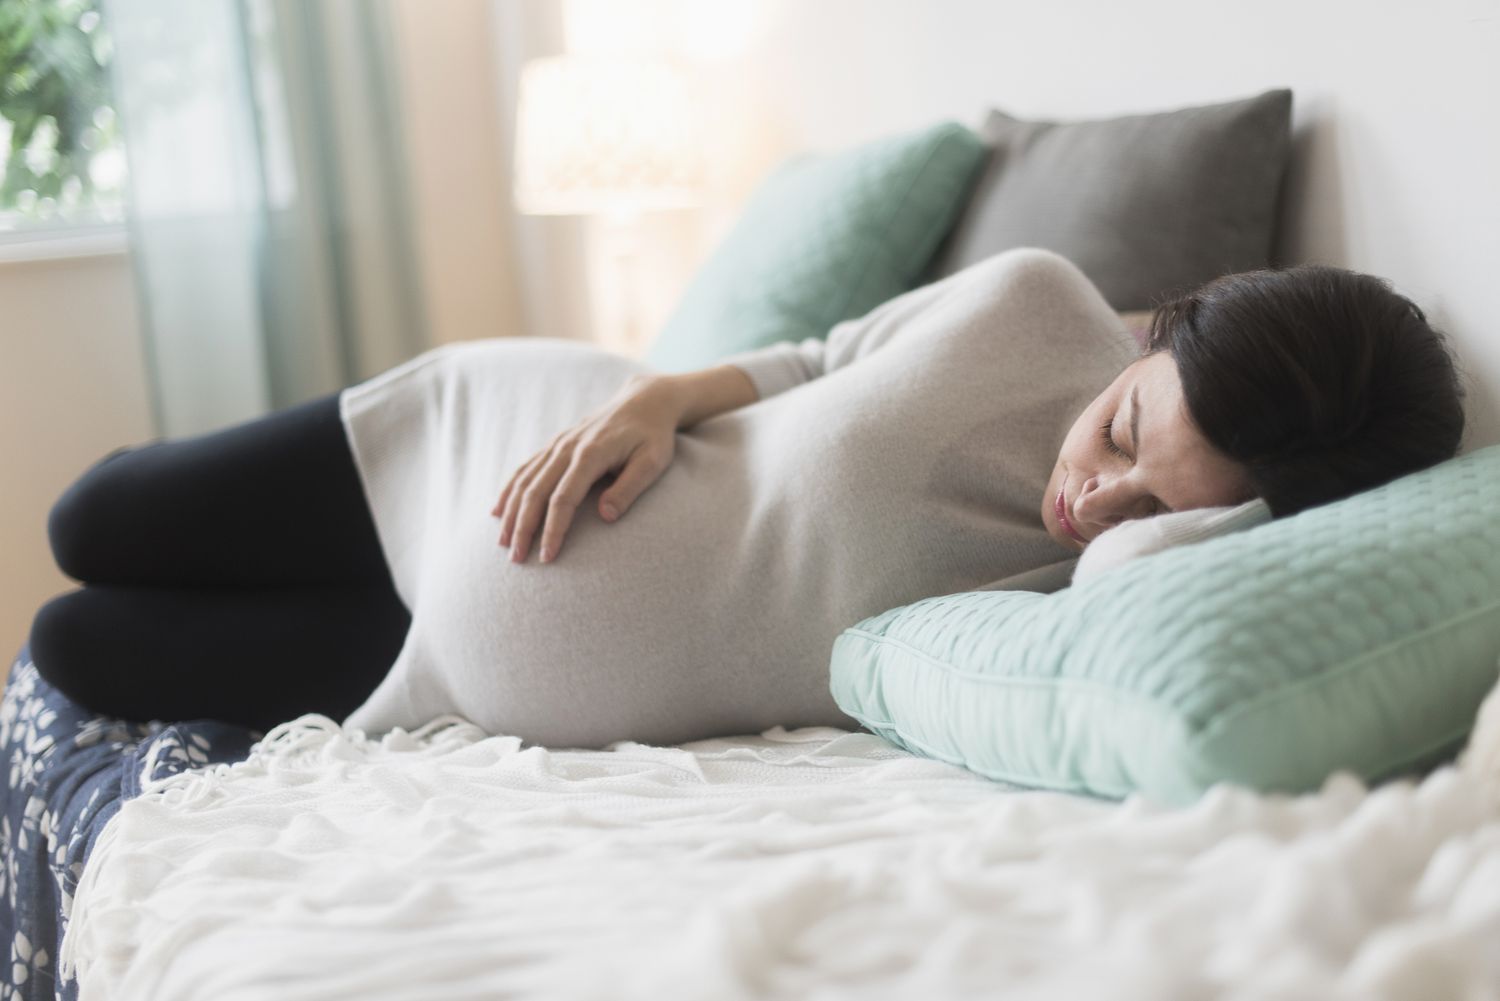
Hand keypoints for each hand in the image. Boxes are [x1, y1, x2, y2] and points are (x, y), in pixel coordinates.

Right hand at [493, 374, 682, 563]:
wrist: (644, 402)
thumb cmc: (652, 437)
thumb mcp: (652, 462)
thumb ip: (629, 488)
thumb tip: (605, 516)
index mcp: (591, 454)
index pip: (564, 498)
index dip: (553, 529)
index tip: (547, 556)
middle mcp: (568, 447)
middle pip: (536, 492)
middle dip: (524, 528)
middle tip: (516, 559)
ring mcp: (558, 444)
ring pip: (525, 480)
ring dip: (511, 513)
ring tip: (503, 543)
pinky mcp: (555, 444)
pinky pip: (525, 468)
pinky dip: (509, 490)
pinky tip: (498, 510)